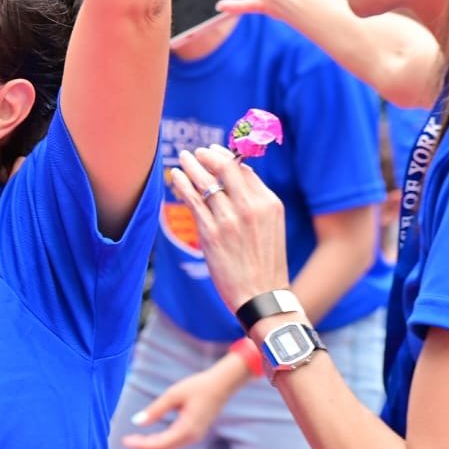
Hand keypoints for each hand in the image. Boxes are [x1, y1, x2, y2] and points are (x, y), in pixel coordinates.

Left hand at [123, 360, 243, 448]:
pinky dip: (160, 442)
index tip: (125, 441)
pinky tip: (150, 437)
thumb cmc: (197, 386)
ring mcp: (195, 436)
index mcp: (187, 429)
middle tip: (126, 440)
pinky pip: (175, 443)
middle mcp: (192, 437)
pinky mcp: (195, 433)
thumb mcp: (173, 394)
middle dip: (144, 447)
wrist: (222, 385)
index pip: (159, 444)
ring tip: (135, 439)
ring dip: (152, 446)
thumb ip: (155, 409)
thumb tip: (136, 422)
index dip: (141, 445)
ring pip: (169, 448)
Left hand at [169, 145, 290, 312]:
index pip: (245, 171)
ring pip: (206, 182)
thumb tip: (241, 177)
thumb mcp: (272, 228)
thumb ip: (257, 204)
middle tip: (198, 152)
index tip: (215, 153)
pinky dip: (182, 185)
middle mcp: (250, 207)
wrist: (262, 296)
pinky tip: (176, 177)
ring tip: (183, 159)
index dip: (227, 158)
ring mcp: (229, 219)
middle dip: (208, 155)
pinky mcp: (211, 233)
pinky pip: (192, 200)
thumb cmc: (265, 264)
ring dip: (191, 166)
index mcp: (269, 203)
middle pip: (225, 168)